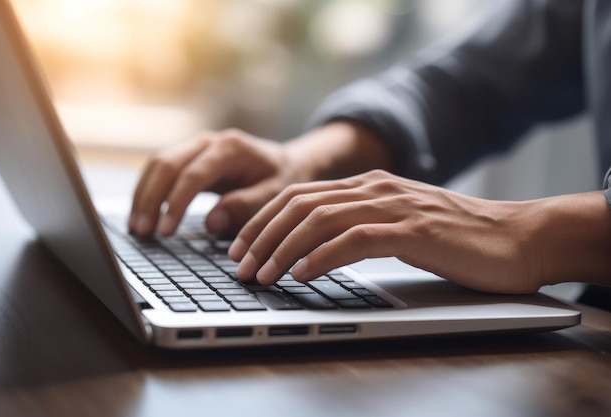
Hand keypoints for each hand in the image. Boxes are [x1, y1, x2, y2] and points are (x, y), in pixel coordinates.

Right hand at [129, 129, 306, 236]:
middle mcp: (208, 141)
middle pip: (167, 165)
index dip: (176, 203)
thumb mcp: (276, 194)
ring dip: (143, 195)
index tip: (166, 231)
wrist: (285, 163)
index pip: (193, 174)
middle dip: (150, 200)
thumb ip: (246, 207)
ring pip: (157, 164)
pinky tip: (142, 214)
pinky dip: (147, 191)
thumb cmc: (282, 179)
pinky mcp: (189, 157)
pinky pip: (160, 169)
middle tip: (143, 233)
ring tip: (137, 229)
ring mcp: (196, 146)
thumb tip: (211, 223)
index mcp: (230, 148)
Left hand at [228, 169, 547, 293]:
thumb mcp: (399, 224)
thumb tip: (314, 251)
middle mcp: (375, 189)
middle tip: (240, 265)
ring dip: (283, 249)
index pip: (299, 195)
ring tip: (263, 274)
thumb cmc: (456, 238)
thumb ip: (361, 227)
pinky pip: (354, 240)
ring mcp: (394, 206)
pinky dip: (322, 256)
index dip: (263, 220)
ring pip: (320, 220)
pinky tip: (302, 274)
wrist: (516, 237)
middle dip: (262, 235)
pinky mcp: (413, 230)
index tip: (241, 247)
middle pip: (299, 204)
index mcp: (368, 185)